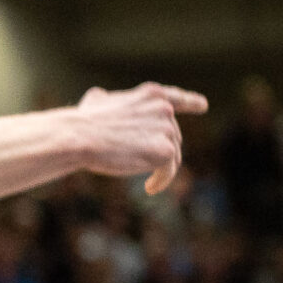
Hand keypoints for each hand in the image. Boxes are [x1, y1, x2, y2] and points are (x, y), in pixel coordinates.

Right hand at [72, 83, 208, 193]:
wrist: (79, 137)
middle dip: (160, 150)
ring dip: (161, 169)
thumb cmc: (82, 122)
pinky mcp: (165, 151)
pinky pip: (169, 171)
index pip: (177, 98)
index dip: (191, 102)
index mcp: (151, 94)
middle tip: (141, 164)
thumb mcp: (95, 101)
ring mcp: (167, 129)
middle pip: (173, 136)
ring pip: (173, 155)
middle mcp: (164, 109)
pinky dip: (160, 181)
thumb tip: (98, 98)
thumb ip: (106, 100)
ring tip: (147, 181)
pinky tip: (149, 188)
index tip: (203, 106)